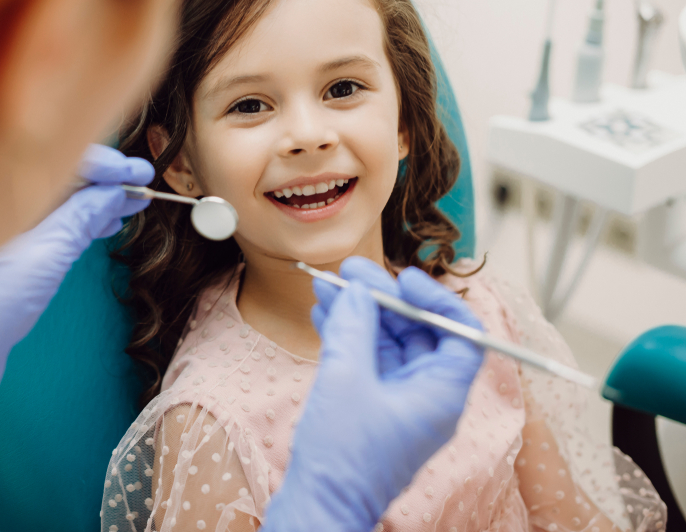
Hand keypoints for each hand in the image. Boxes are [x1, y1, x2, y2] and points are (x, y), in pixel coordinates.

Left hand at [0, 144, 152, 438]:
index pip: (56, 159)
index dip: (103, 165)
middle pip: (58, 173)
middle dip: (103, 180)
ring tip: (132, 204)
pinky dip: (79, 219)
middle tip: (141, 182)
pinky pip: (49, 219)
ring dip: (96, 200)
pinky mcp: (7, 244)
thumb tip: (114, 193)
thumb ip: (81, 218)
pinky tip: (107, 222)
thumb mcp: (46, 257)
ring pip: (58, 198)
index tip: (136, 174)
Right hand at [264, 257, 484, 531]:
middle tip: (350, 272)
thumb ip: (356, 325)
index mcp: (442, 394)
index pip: (461, 334)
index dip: (436, 300)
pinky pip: (367, 362)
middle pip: (418, 333)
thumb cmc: (342, 456)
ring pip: (387, 344)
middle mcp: (427, 397)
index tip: (402, 280)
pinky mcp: (372, 409)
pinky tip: (324, 314)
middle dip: (383, 299)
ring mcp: (398, 404)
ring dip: (359, 313)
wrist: (319, 507)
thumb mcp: (347, 377)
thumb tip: (360, 291)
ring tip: (327, 286)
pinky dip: (348, 336)